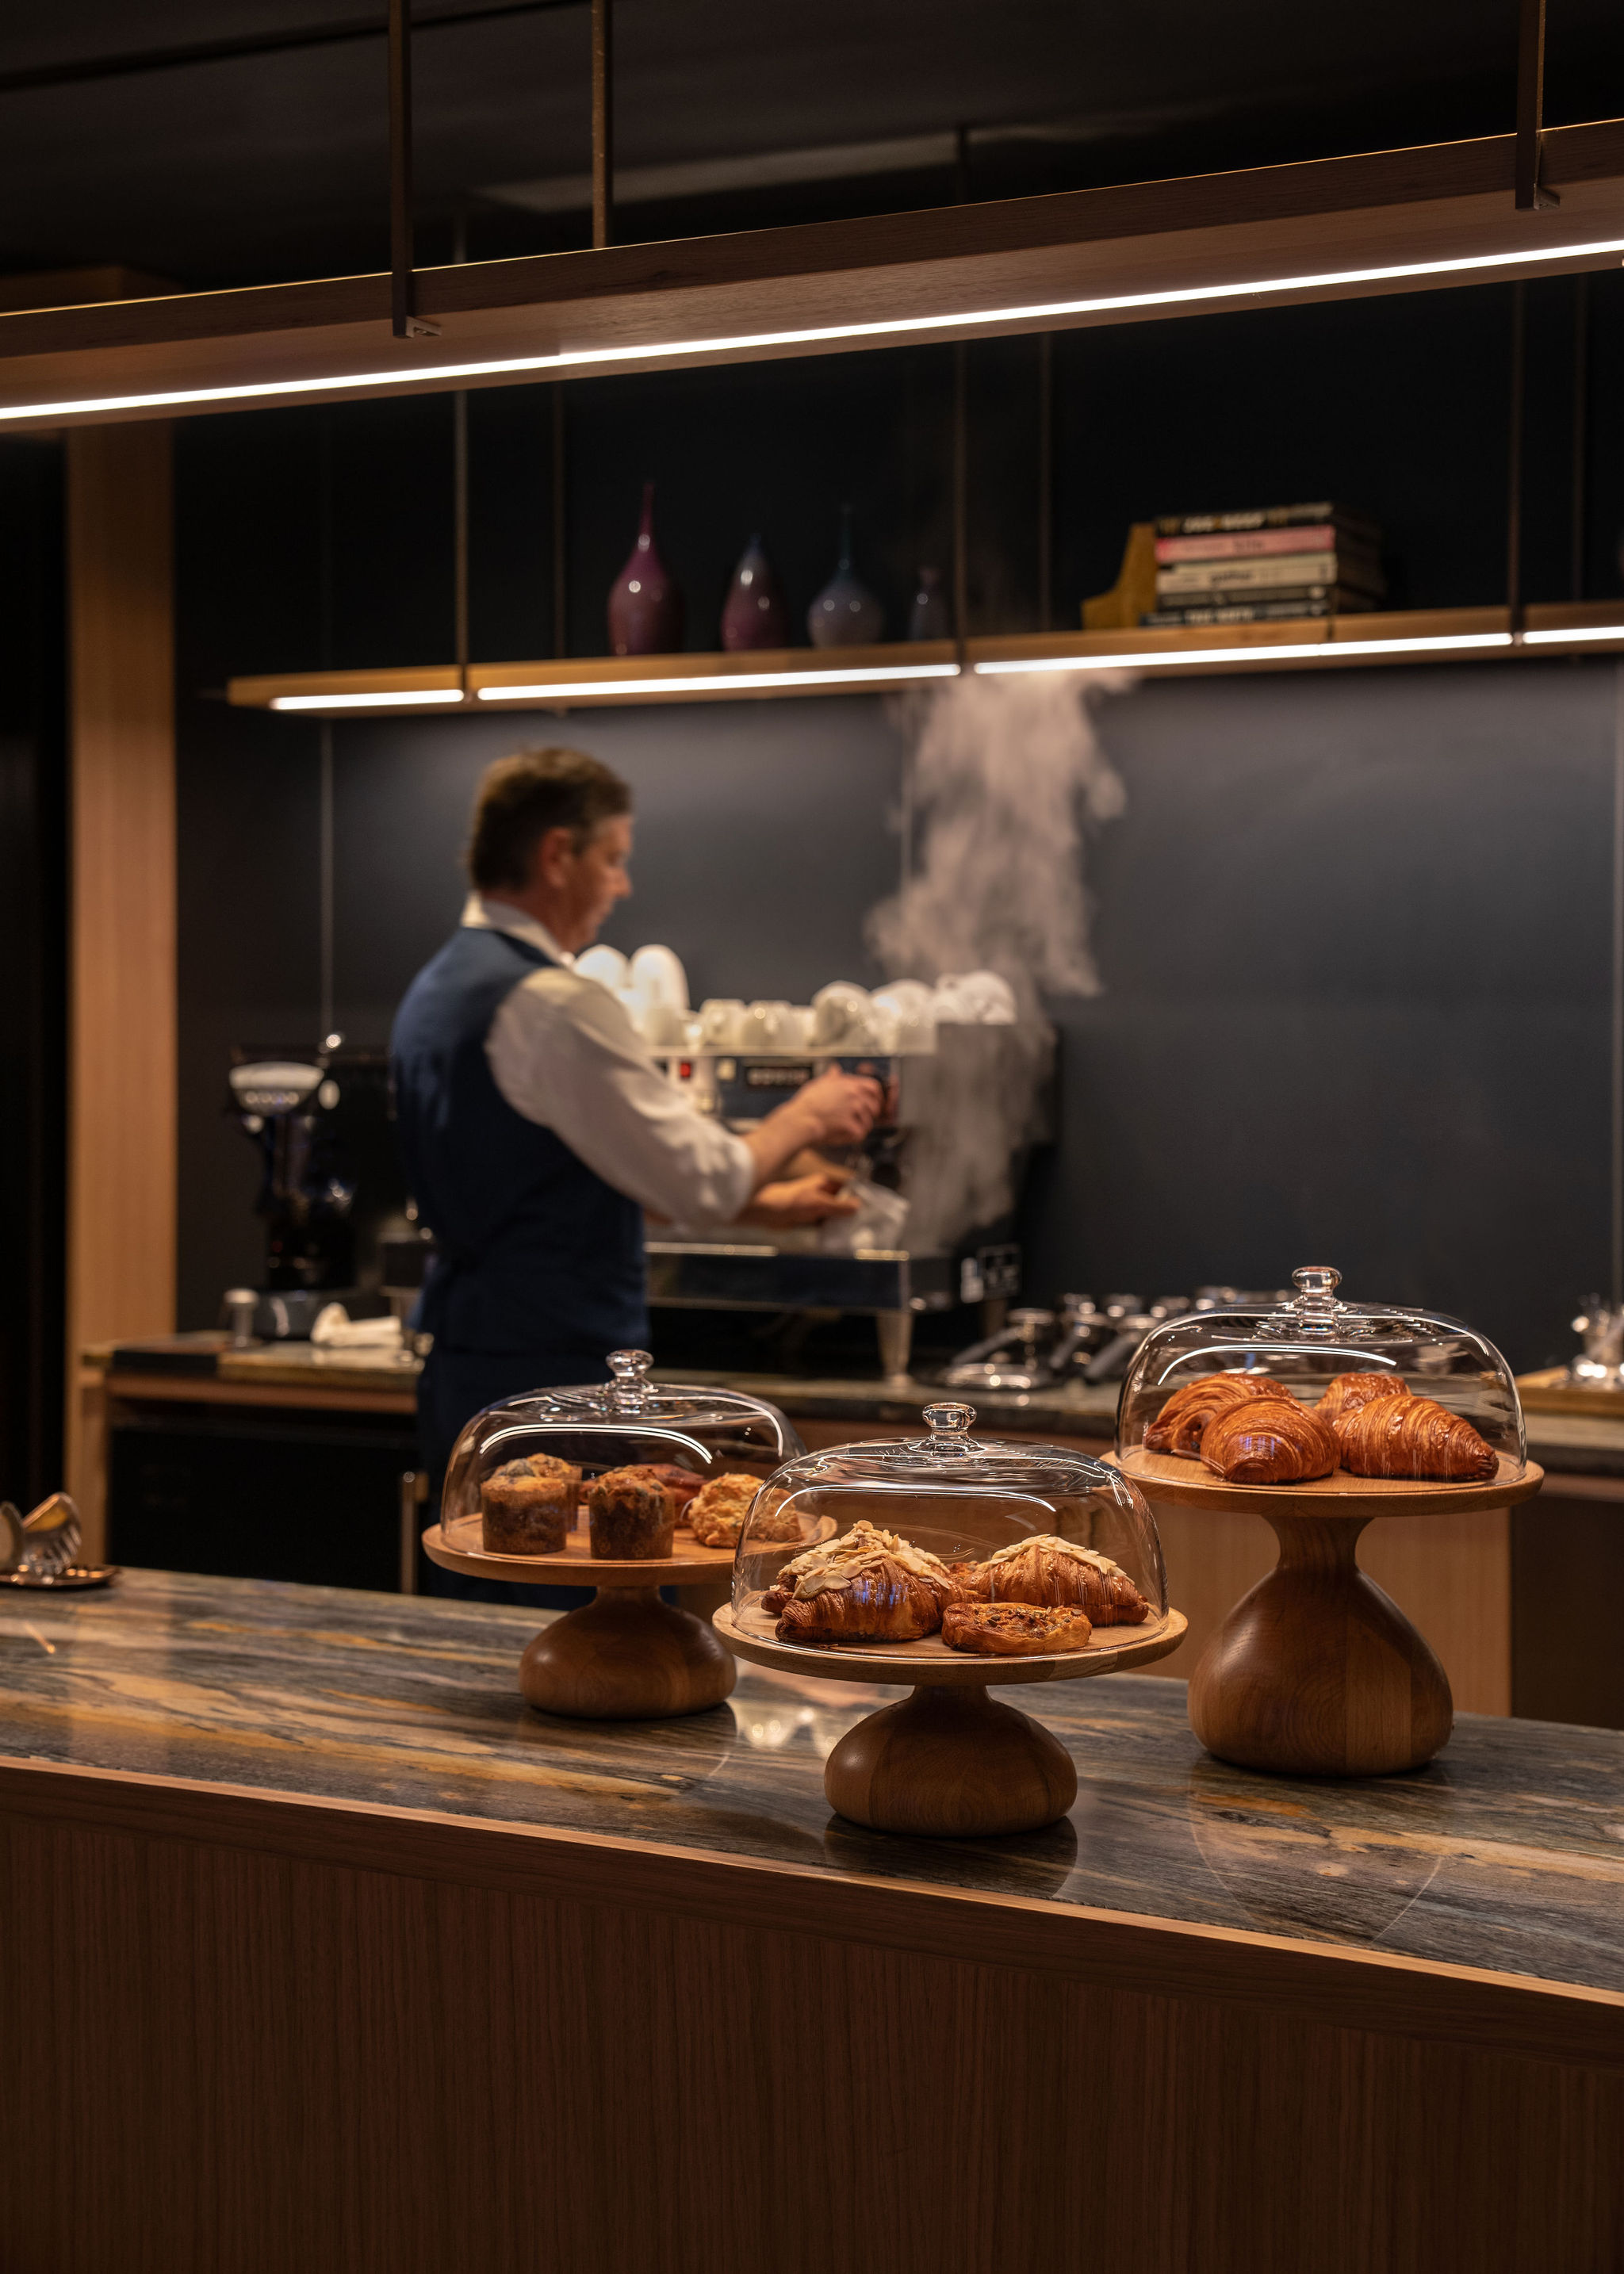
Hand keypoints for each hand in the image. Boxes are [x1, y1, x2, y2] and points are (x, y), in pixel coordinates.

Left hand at [738, 1172, 861, 1229]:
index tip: (871, 1208)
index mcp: (825, 1183)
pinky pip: (824, 1223)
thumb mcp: (819, 1204)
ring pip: (834, 1214)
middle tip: (866, 1224)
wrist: (767, 1212)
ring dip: (841, 1222)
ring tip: (856, 1233)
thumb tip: (859, 1205)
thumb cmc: (792, 1202)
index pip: (848, 1187)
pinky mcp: (808, 1218)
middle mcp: (821, 1193)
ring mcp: (815, 1206)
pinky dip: (831, 1229)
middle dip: (851, 1212)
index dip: (859, 1196)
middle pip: (842, 1202)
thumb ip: (839, 1205)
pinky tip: (840, 1237)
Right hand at [784, 1069, 883, 1148]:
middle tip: (861, 1119)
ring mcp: (853, 1110)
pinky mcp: (850, 1125)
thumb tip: (835, 1068)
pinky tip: (844, 1136)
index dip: (876, 1097)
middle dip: (870, 1115)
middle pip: (874, 1106)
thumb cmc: (807, 1103)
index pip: (874, 1087)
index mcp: (849, 1084)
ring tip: (848, 1129)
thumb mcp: (819, 1083)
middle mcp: (854, 1095)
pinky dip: (853, 1137)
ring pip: (868, 1122)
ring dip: (860, 1127)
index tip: (873, 1103)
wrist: (801, 1118)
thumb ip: (831, 1076)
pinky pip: (860, 1134)